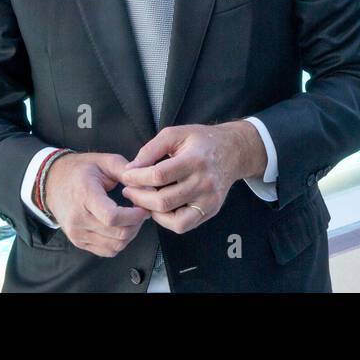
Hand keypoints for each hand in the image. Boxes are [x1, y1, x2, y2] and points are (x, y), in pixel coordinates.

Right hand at [44, 152, 150, 256]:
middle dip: (137, 224)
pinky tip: (122, 227)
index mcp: (84, 196)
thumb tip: (148, 186)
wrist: (52, 182)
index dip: (134, 215)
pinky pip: (107, 251)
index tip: (143, 207)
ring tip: (132, 218)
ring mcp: (77, 233)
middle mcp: (78, 219)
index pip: (112, 217)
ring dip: (131, 234)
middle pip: (117, 233)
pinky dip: (120, 242)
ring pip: (115, 246)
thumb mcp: (104, 161)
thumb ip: (127, 172)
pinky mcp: (79, 242)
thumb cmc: (80, 170)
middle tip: (141, 211)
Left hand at [119, 122, 265, 233]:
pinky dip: (166, 221)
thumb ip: (151, 149)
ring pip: (173, 219)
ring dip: (151, 212)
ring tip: (144, 200)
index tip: (127, 176)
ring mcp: (209, 200)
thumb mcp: (175, 134)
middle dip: (139, 197)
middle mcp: (205, 182)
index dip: (137, 178)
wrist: (233, 151)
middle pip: (163, 200)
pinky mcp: (211, 210)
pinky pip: (183, 225)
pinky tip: (160, 208)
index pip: (159, 175)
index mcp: (195, 159)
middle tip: (129, 191)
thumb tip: (131, 169)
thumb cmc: (201, 141)